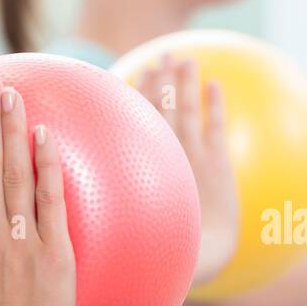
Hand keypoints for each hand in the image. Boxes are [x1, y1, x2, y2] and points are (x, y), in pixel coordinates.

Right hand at [136, 54, 238, 285]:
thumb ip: (117, 201)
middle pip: (161, 104)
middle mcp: (164, 149)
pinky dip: (216, 103)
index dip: (139, 92)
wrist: (201, 251)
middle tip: (163, 55)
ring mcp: (191, 152)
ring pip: (187, 107)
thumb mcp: (135, 219)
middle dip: (162, 78)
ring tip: (187, 59)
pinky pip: (215, 126)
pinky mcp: (216, 162)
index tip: (139, 71)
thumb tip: (89, 204)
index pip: (138, 117)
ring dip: (185, 81)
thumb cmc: (165, 243)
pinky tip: (217, 84)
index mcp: (143, 159)